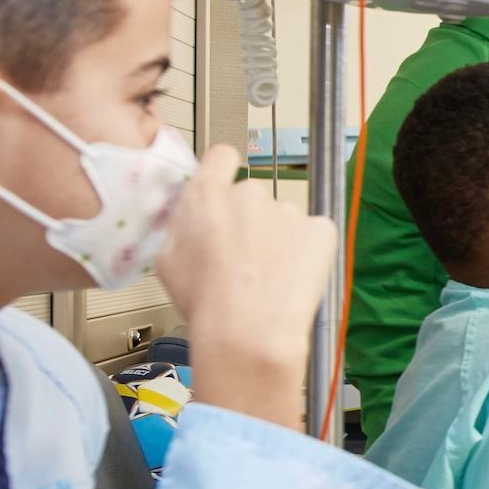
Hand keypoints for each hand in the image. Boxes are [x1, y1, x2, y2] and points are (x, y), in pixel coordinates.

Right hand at [157, 146, 330, 430]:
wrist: (248, 330)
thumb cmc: (206, 303)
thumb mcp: (167, 260)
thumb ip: (180, 226)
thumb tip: (189, 219)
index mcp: (207, 195)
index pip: (221, 157)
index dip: (224, 172)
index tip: (226, 188)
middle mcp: (250, 194)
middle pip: (252, 197)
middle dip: (250, 220)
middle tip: (244, 258)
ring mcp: (289, 210)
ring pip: (283, 220)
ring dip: (279, 239)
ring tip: (268, 278)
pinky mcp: (321, 229)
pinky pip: (314, 234)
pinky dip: (309, 251)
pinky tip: (293, 278)